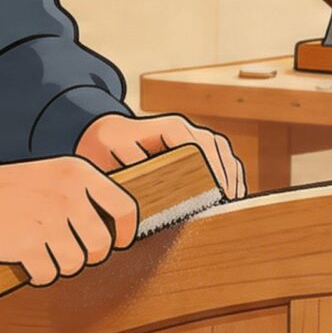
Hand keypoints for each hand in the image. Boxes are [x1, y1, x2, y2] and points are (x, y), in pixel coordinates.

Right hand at [0, 157, 137, 287]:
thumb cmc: (5, 188)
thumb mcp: (50, 174)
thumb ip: (80, 193)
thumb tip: (111, 226)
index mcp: (77, 173)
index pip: (124, 208)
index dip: (126, 232)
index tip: (119, 242)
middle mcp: (68, 195)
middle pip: (101, 245)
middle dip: (89, 256)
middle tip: (71, 252)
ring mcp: (48, 221)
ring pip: (75, 264)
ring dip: (61, 266)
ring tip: (44, 253)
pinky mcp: (27, 246)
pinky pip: (48, 275)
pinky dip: (38, 275)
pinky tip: (28, 262)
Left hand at [75, 112, 246, 199]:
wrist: (99, 132)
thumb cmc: (103, 144)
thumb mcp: (110, 153)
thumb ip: (133, 168)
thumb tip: (155, 189)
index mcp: (168, 128)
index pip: (200, 147)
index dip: (212, 171)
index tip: (218, 194)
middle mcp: (184, 128)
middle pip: (217, 148)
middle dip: (226, 176)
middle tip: (228, 204)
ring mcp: (190, 135)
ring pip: (222, 150)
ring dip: (231, 174)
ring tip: (233, 201)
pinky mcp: (191, 146)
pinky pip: (219, 155)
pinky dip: (228, 172)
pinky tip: (230, 192)